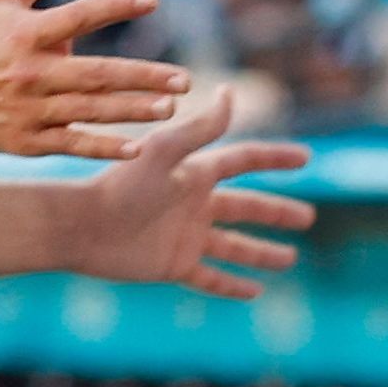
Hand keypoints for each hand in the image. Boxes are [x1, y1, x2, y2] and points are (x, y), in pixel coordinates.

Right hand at [0, 0, 187, 158]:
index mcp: (25, 32)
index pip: (78, 15)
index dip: (115, 6)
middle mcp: (29, 72)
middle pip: (95, 74)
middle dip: (142, 77)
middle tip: (183, 80)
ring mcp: (28, 109)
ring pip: (90, 111)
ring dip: (132, 110)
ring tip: (170, 107)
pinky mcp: (27, 141)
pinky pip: (72, 144)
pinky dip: (103, 146)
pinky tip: (138, 147)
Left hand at [56, 88, 316, 298]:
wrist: (79, 227)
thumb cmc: (119, 186)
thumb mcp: (165, 152)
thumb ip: (201, 129)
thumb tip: (230, 93)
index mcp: (195, 174)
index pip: (244, 162)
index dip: (275, 159)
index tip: (305, 158)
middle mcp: (194, 204)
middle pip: (247, 208)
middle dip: (278, 212)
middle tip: (308, 218)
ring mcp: (186, 236)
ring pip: (235, 247)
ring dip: (263, 253)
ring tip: (290, 260)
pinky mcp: (174, 265)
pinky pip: (211, 278)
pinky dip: (233, 286)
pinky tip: (255, 293)